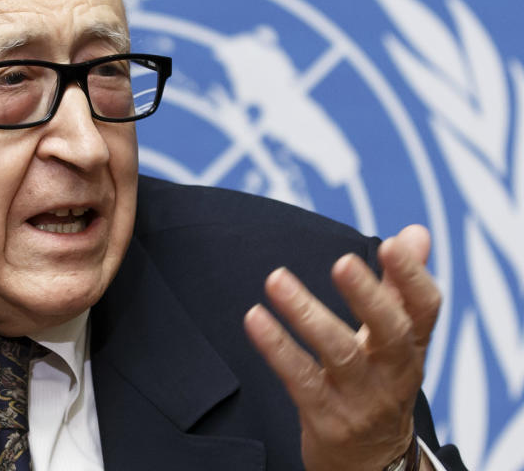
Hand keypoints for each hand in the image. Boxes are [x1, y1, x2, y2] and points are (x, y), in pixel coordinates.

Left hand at [244, 225, 439, 470]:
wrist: (371, 466)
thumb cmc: (378, 384)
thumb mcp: (397, 339)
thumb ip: (399, 286)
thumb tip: (415, 232)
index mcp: (412, 346)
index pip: (425, 308)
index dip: (412, 276)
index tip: (391, 244)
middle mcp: (393, 372)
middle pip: (390, 332)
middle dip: (368, 296)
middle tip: (342, 261)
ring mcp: (361, 398)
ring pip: (339, 354)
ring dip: (306, 314)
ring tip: (276, 279)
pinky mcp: (326, 418)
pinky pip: (300, 379)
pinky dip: (277, 348)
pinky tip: (255, 318)